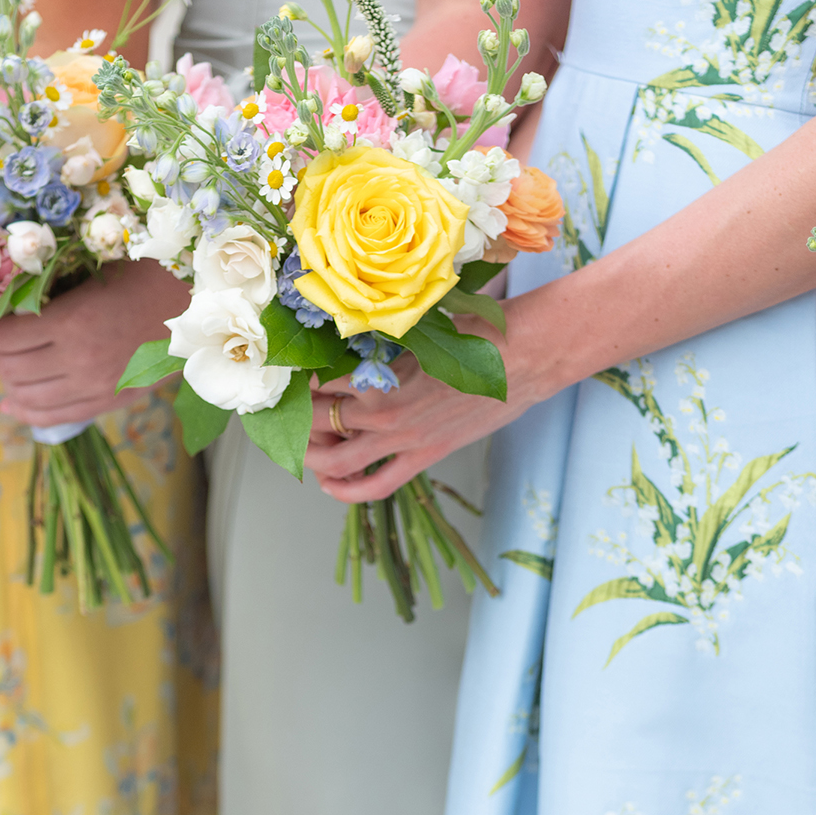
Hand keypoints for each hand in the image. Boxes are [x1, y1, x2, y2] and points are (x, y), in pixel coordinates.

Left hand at [0, 259, 184, 424]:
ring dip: (11, 383)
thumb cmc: (142, 277)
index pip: (5, 339)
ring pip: (27, 398)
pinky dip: (26, 412)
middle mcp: (80, 360)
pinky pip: (54, 418)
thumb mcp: (93, 275)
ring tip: (14, 367)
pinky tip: (14, 404)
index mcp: (73, 321)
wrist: (194, 309)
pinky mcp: (108, 402)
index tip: (3, 320)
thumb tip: (10, 317)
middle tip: (5, 344)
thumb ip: (54, 295)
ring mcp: (95, 387)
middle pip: (11, 371)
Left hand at [305, 307, 548, 501]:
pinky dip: (346, 491)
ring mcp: (402, 438)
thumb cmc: (477, 329)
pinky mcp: (424, 457)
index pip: (314, 382)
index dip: (294, 382)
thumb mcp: (419, 323)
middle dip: (296, 419)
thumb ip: (381, 334)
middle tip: (289, 413)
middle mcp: (382, 408)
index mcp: (376, 369)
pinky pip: (374, 486)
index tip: (288, 376)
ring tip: (306, 446)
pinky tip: (330, 485)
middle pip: (316, 422)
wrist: (527, 354)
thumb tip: (349, 333)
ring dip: (312, 457)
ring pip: (335, 461)